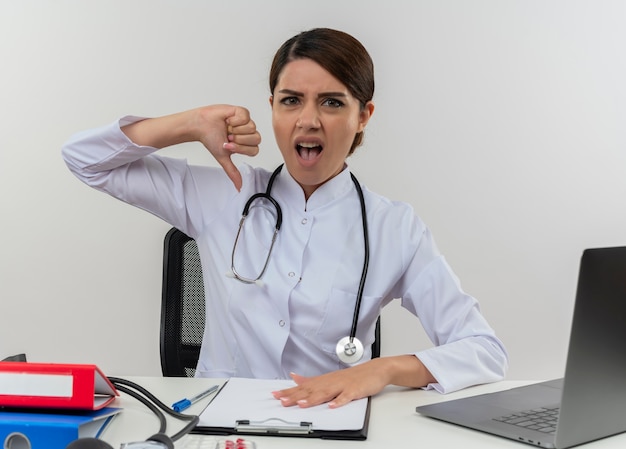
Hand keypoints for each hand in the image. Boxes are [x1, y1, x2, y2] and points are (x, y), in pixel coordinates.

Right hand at [195, 105, 260, 190]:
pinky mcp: (242, 111)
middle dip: (240, 140)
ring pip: (252, 127)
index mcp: (246, 144)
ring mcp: (246, 122)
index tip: (229, 145)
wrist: (200, 125)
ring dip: (236, 129)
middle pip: (256, 139)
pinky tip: (227, 120)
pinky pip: (246, 116)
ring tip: (227, 128)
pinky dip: (235, 120)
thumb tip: (239, 187)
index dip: (242, 149)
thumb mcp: (223, 158)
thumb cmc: (210, 139)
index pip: (254, 150)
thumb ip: (232, 172)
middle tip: (228, 136)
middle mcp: (248, 132)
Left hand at [271, 355, 434, 407]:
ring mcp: (342, 386)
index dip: (289, 391)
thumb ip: (310, 380)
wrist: (375, 370)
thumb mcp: (329, 377)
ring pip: (326, 393)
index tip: (275, 395)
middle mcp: (330, 382)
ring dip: (313, 399)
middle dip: (296, 396)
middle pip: (311, 390)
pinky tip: (332, 406)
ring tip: (302, 404)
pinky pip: (346, 397)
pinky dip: (339, 401)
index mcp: (324, 381)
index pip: (303, 387)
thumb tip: (294, 377)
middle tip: (282, 401)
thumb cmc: (352, 376)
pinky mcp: (355, 391)